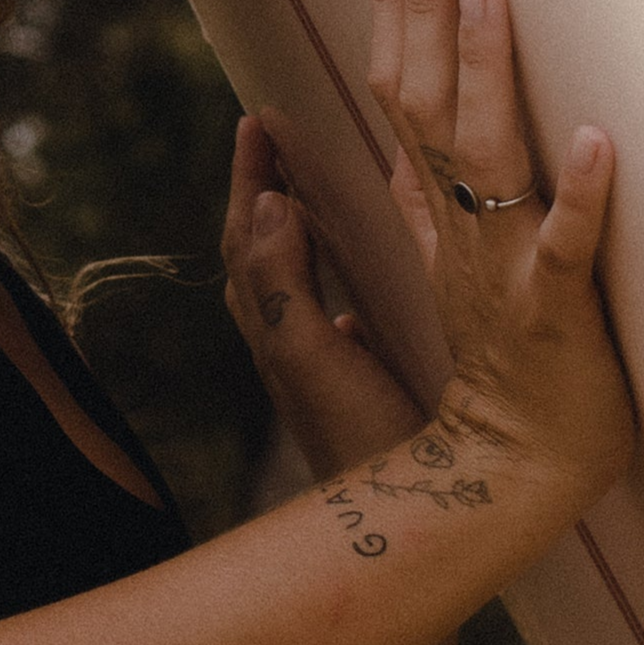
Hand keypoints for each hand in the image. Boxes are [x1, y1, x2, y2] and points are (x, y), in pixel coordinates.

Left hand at [219, 111, 419, 479]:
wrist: (396, 525)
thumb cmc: (363, 444)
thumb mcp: (317, 358)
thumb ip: (285, 286)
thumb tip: (265, 206)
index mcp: (277, 334)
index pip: (247, 237)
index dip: (248, 177)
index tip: (256, 119)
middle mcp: (286, 348)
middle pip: (257, 253)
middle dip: (258, 191)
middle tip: (270, 136)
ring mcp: (314, 368)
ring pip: (286, 284)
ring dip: (288, 229)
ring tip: (299, 186)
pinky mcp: (345, 387)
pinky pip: (321, 313)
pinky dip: (323, 275)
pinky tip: (347, 282)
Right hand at [367, 0, 633, 505]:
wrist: (513, 474)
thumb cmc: (502, 375)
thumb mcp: (451, 273)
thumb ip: (424, 209)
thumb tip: (398, 148)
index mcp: (437, 220)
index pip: (400, 101)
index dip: (395, 17)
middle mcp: (458, 234)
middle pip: (421, 108)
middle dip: (416, 13)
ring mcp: (502, 272)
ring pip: (481, 158)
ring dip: (481, 71)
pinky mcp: (554, 315)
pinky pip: (564, 251)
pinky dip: (578, 197)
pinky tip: (594, 139)